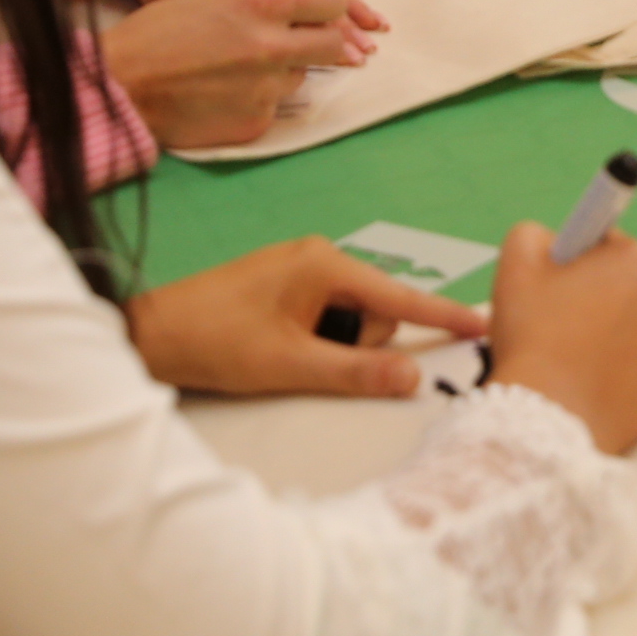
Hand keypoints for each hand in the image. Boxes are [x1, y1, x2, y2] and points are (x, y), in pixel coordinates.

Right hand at [95, 0, 380, 149]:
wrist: (120, 86)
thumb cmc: (158, 32)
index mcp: (260, 4)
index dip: (328, 3)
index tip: (322, 8)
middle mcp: (271, 46)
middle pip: (332, 43)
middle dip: (324, 40)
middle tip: (305, 40)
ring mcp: (266, 89)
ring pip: (300, 75)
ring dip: (283, 69)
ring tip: (239, 66)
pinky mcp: (256, 122)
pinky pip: (273, 105)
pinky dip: (258, 97)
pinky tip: (224, 93)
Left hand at [124, 238, 486, 398]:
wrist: (151, 335)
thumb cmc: (218, 342)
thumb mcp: (290, 364)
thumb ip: (356, 372)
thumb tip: (413, 377)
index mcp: (325, 264)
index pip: (400, 297)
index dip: (443, 315)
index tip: (484, 325)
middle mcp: (319, 258)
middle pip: (374, 314)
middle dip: (356, 345)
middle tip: (304, 359)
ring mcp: (300, 271)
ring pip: (350, 321)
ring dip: (332, 347)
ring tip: (282, 356)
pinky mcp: (284, 288)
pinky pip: (327, 318)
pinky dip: (317, 341)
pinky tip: (279, 351)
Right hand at [485, 222, 636, 455]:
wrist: (551, 414)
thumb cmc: (533, 336)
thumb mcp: (517, 261)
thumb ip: (535, 235)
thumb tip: (552, 241)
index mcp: (632, 259)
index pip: (605, 243)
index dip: (575, 260)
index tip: (556, 281)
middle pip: (623, 285)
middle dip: (593, 297)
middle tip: (554, 322)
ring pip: (633, 328)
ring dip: (607, 334)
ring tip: (568, 357)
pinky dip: (618, 371)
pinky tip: (585, 382)